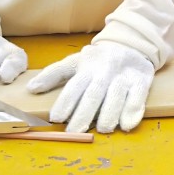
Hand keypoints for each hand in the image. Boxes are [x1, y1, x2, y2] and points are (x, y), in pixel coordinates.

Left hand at [26, 41, 154, 133]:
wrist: (132, 43)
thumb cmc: (98, 59)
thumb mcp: (74, 62)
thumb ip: (53, 75)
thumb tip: (31, 88)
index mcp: (87, 67)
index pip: (74, 86)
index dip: (65, 102)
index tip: (56, 118)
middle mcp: (105, 71)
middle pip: (94, 94)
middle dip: (84, 113)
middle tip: (75, 131)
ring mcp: (124, 76)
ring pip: (116, 96)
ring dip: (109, 114)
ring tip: (102, 129)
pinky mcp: (141, 81)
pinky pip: (138, 97)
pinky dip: (132, 112)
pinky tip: (126, 125)